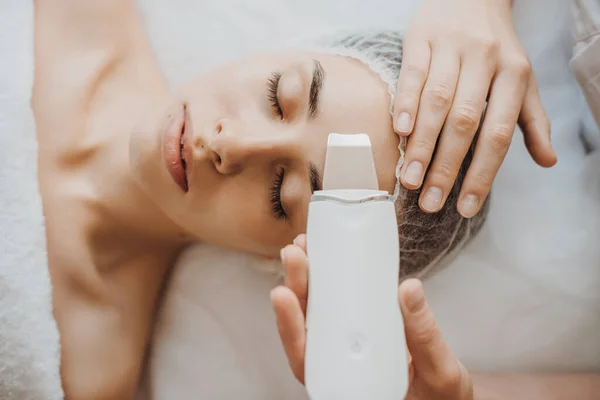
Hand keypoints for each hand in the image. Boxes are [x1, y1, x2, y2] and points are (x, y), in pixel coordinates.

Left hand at [271, 235, 472, 399]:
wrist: (448, 398)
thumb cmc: (439, 396)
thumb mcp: (440, 373)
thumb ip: (424, 336)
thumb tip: (409, 290)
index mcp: (350, 385)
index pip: (307, 358)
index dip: (291, 325)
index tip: (282, 294)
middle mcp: (341, 367)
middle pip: (307, 329)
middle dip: (297, 289)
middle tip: (295, 254)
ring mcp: (347, 349)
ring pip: (316, 316)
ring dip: (307, 281)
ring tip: (302, 248)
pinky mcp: (359, 331)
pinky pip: (338, 308)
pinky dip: (331, 282)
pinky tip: (326, 258)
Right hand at [393, 0, 556, 216]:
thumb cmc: (498, 46)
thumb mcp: (522, 79)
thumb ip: (532, 120)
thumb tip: (548, 161)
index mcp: (514, 75)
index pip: (498, 133)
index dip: (482, 174)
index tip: (466, 207)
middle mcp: (486, 60)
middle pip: (465, 122)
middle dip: (446, 166)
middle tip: (430, 202)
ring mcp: (451, 47)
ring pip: (436, 101)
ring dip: (422, 144)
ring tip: (410, 180)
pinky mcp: (420, 37)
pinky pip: (412, 73)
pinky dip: (405, 103)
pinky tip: (399, 131)